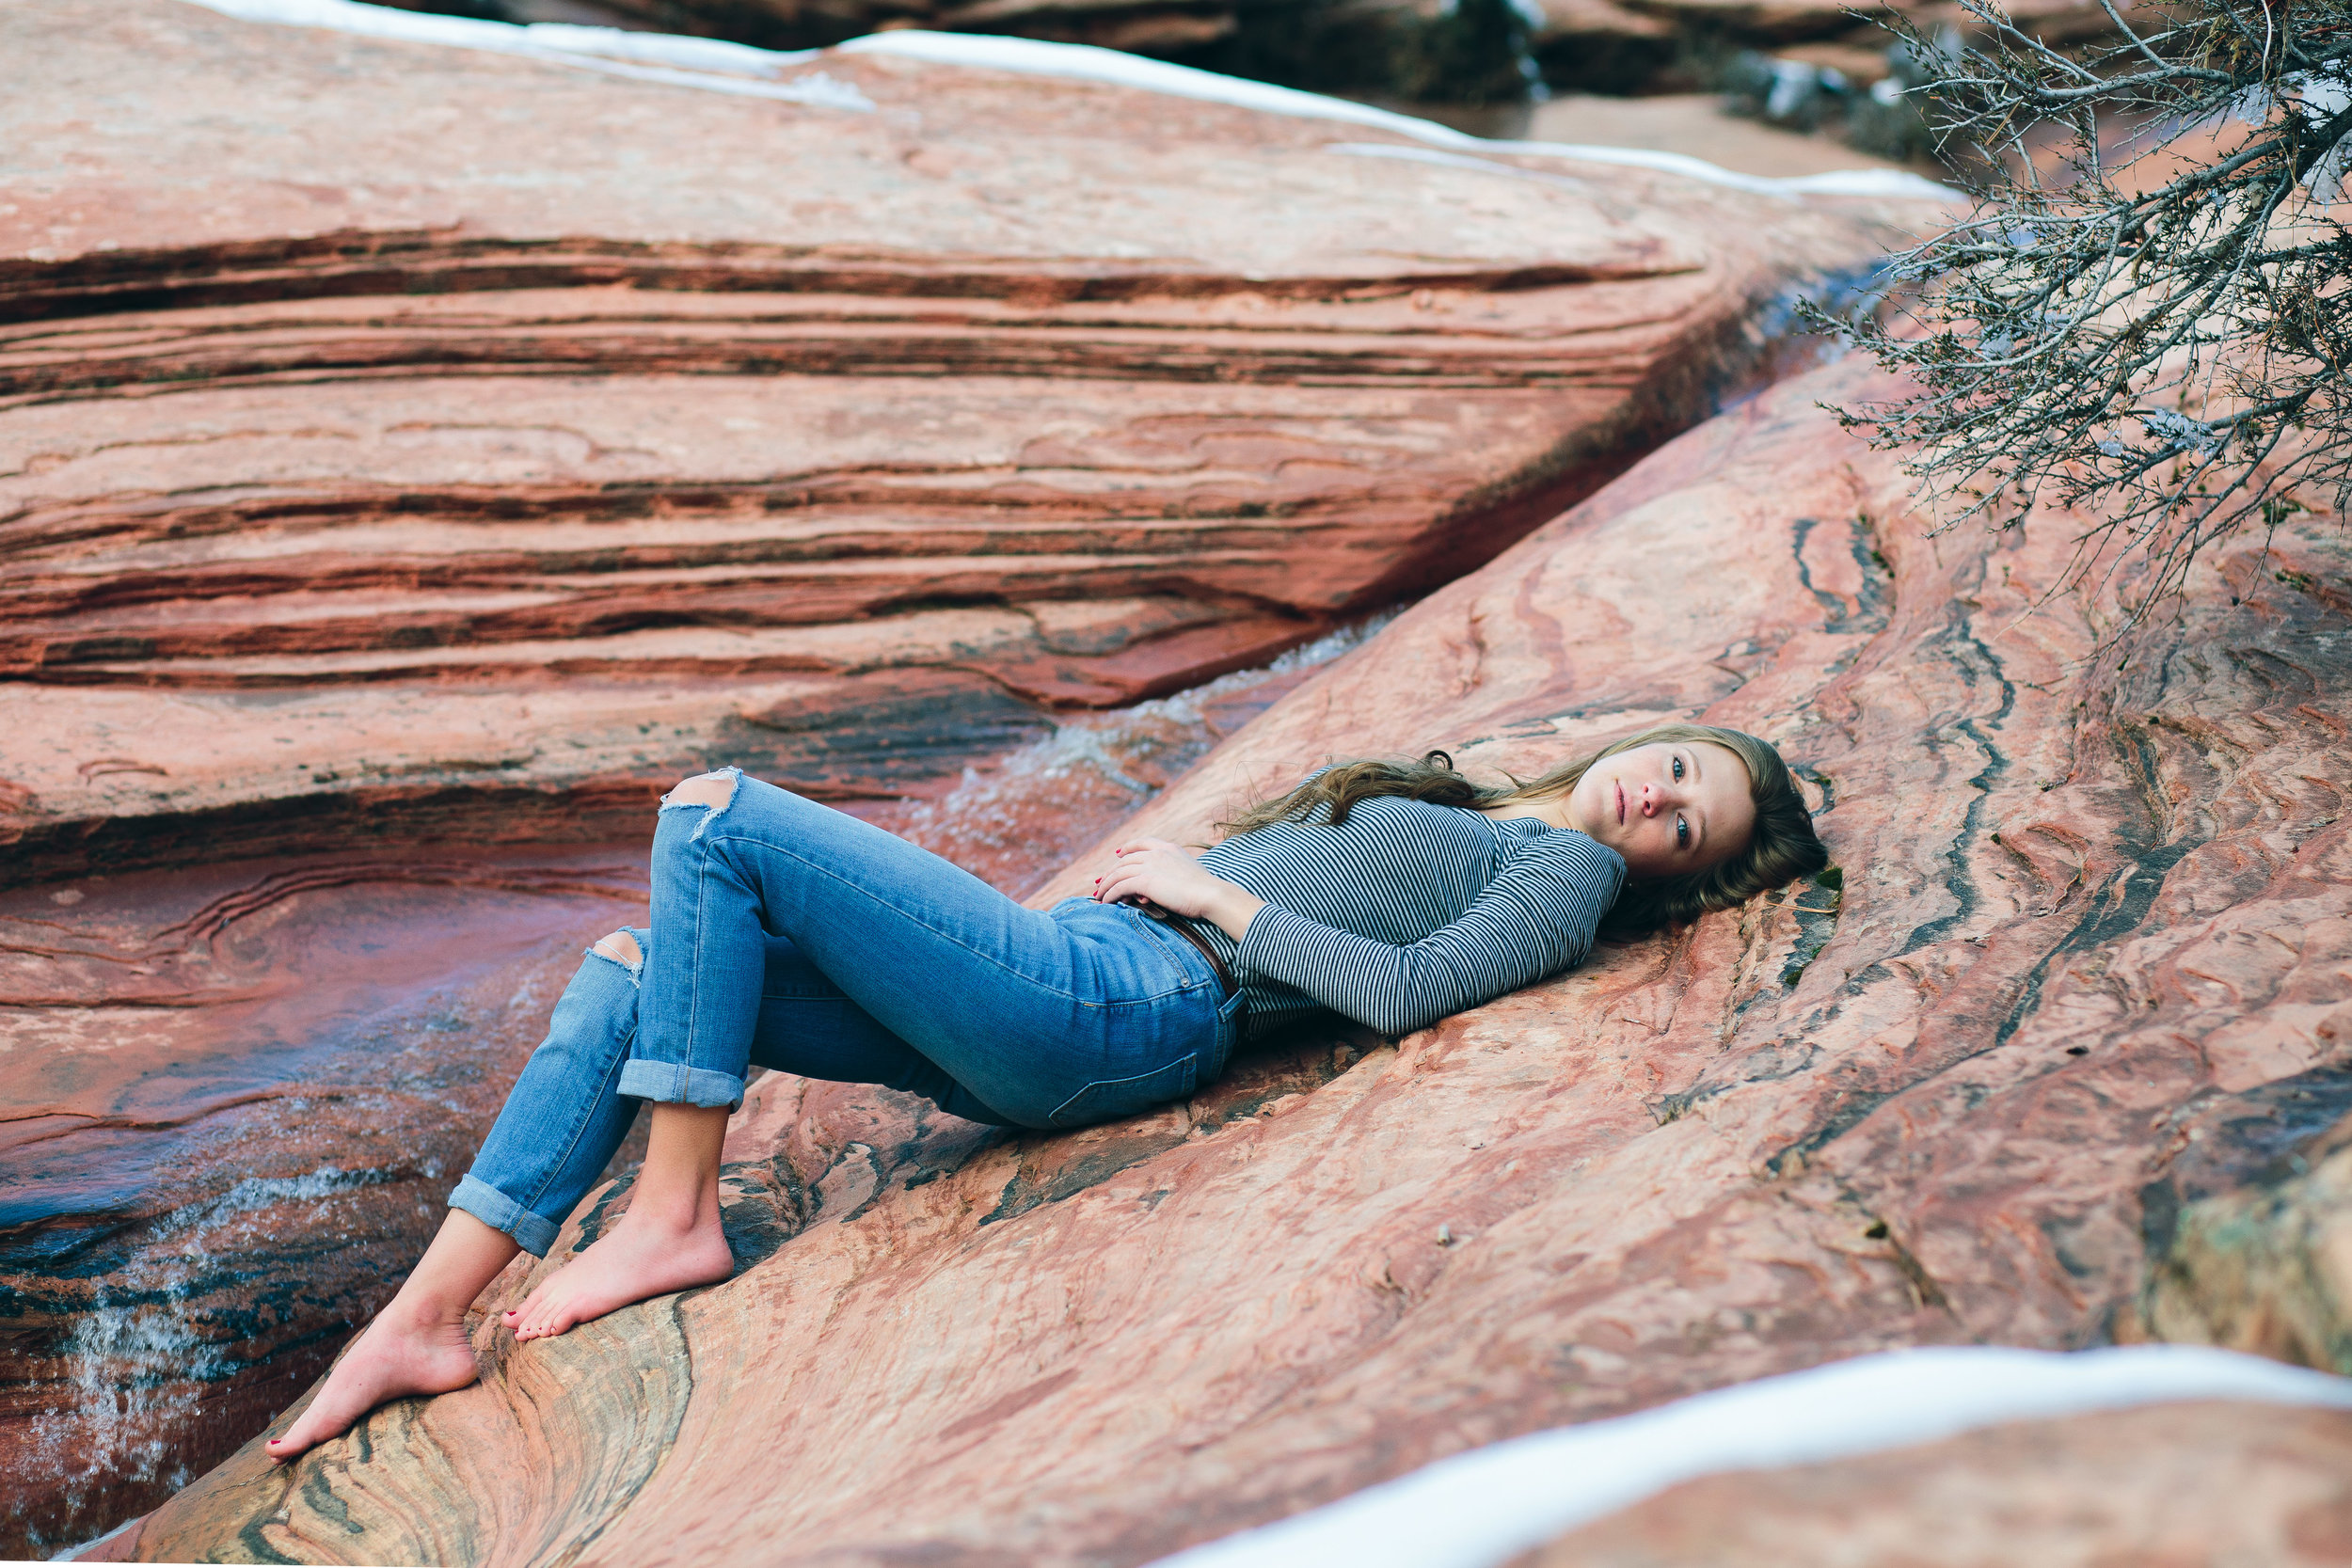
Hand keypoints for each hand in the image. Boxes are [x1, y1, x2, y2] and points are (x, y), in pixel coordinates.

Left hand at [1091, 837, 1261, 938]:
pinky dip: (1110, 895)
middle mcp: (1157, 853)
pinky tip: (1105, 903)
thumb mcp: (1190, 874)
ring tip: (1098, 896)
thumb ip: (1175, 873)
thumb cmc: (1206, 890)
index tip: (1118, 854)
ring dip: (1106, 885)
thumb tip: (1164, 884)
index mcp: (1169, 848)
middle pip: (1125, 860)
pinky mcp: (1145, 881)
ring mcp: (1150, 865)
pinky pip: (1120, 887)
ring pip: (1118, 873)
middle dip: (1110, 872)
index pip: (1142, 843)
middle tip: (1099, 882)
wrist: (1211, 894)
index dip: (1127, 848)